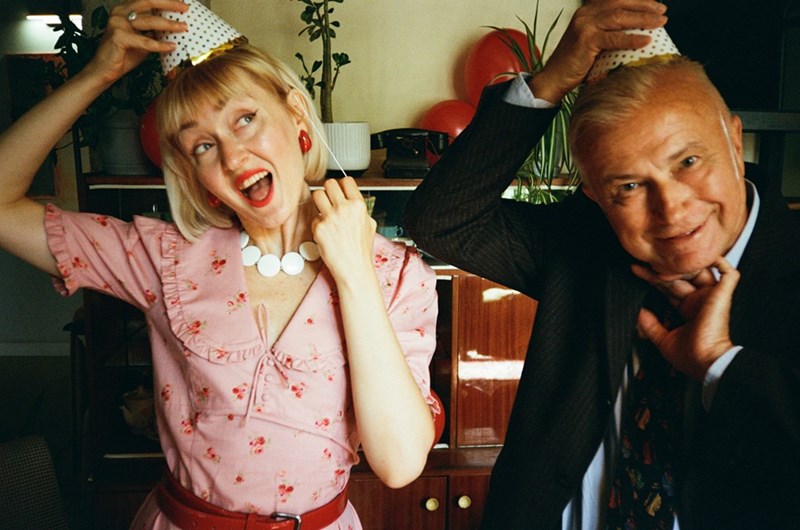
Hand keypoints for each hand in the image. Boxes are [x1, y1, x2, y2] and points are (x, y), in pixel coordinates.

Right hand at [80, 0, 187, 88]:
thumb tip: (176, 27)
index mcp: (125, 10)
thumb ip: (154, 31)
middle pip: (147, 1)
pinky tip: (172, 47)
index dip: (164, 0)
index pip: (147, 0)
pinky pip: (144, 40)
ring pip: (149, 21)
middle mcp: (120, 12)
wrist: (105, 70)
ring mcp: (117, 23)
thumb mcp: (143, 39)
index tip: (182, 3)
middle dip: (168, 3)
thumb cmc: (124, 55)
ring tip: (183, 28)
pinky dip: (160, 45)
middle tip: (185, 8)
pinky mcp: (118, 36)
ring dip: (169, 24)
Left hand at [311, 177, 376, 282]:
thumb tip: (352, 199)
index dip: (342, 185)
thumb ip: (360, 209)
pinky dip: (318, 223)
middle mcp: (344, 208)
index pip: (346, 180)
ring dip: (319, 201)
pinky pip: (314, 217)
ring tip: (324, 212)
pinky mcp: (319, 228)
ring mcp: (330, 217)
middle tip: (329, 200)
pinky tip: (325, 232)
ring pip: (317, 194)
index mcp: (358, 205)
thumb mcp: (370, 225)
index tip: (340, 190)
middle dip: (328, 190)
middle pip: (329, 183)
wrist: (354, 269)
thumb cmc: (361, 250)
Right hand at [531, 0, 667, 101]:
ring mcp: (584, 26)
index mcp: (587, 12)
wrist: (554, 78)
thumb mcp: (593, 43)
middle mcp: (585, 14)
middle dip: (644, 7)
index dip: (638, 1)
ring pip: (619, 18)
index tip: (656, 6)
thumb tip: (637, 32)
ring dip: (643, 20)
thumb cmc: (575, 64)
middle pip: (620, 4)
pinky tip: (646, 41)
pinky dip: (631, 39)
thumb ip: (609, 33)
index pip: (617, 0)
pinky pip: (614, 38)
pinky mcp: (585, 40)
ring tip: (660, 23)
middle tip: (663, 12)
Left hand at [632, 258, 740, 380]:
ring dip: (680, 265)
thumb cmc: (691, 357)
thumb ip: (650, 325)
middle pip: (679, 278)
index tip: (637, 272)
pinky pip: (728, 273)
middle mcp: (699, 301)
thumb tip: (638, 313)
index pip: (669, 288)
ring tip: (659, 264)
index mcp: (688, 310)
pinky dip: (719, 262)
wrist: (706, 362)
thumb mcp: (663, 339)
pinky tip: (700, 256)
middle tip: (641, 265)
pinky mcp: (723, 295)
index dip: (653, 279)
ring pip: (697, 271)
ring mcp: (711, 296)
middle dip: (659, 271)